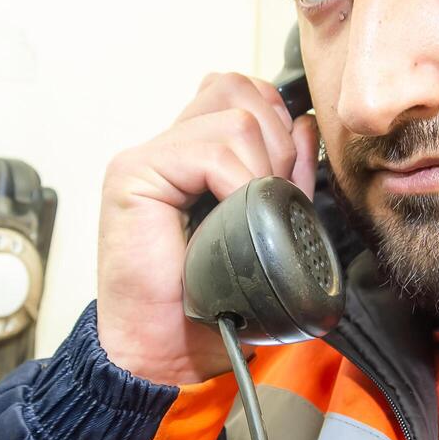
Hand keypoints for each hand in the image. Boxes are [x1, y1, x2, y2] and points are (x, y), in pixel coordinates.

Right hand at [97, 73, 319, 384]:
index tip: (286, 180)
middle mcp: (168, 146)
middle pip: (239, 88)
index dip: (280, 128)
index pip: (246, 95)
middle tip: (270, 197)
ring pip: (234, 115)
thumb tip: (304, 126)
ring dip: (260, 166)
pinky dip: (238, 181)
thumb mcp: (265, 229)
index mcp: (195, 154)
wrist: (167, 351)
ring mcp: (148, 156)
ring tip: (248, 212)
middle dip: (277, 140)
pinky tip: (232, 217)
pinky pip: (211, 148)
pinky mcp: (134, 173)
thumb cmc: (207, 303)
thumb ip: (283, 176)